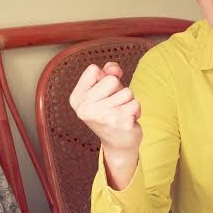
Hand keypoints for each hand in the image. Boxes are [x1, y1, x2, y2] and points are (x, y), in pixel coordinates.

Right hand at [69, 62, 141, 187]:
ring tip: (121, 111)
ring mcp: (102, 117)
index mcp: (77, 98)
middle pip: (111, 80)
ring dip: (128, 100)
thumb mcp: (102, 90)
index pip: (93, 70)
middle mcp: (85, 109)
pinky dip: (135, 110)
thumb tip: (114, 69)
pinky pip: (136, 104)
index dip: (103, 77)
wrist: (117, 143)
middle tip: (114, 103)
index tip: (102, 92)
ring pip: (127, 92)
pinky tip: (127, 119)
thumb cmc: (109, 111)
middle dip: (118, 89)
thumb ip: (107, 72)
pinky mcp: (119, 124)